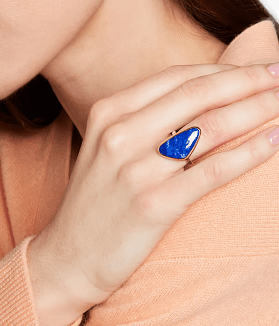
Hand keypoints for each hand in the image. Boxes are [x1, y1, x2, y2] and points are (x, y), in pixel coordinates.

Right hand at [37, 63, 278, 308]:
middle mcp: (119, 134)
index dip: (224, 69)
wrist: (68, 257)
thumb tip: (199, 103)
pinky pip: (214, 171)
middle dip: (250, 81)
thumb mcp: (106, 149)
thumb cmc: (93, 204)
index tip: (257, 69)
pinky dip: (252, 153)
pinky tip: (276, 141)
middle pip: (199, 94)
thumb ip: (144, 122)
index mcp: (107, 114)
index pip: (177, 78)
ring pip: (213, 128)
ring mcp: (135, 170)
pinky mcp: (153, 205)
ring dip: (260, 111)